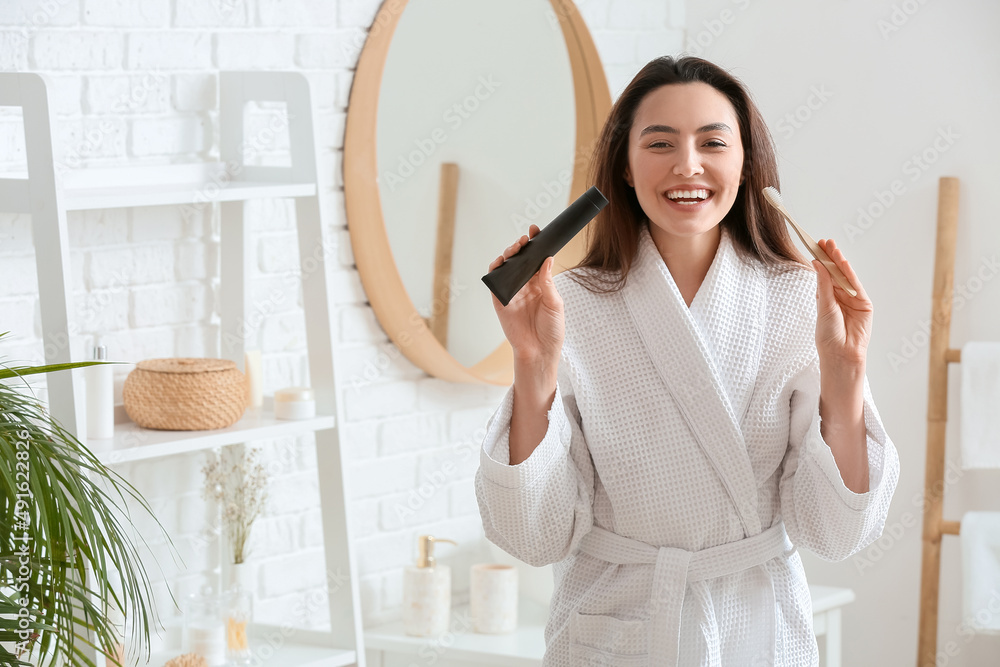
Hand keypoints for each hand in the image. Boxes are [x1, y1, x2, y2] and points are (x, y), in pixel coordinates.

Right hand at [488, 224, 563, 364]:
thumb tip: (547, 260)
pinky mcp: (500, 301)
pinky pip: (495, 282)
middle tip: (525, 240)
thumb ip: (548, 282)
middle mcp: (525, 285)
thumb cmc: (552, 329)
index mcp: (540, 284)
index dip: (535, 245)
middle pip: (520, 260)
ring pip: (506, 267)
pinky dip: (495, 270)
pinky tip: (500, 262)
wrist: (539, 351)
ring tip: (515, 248)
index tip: (536, 231)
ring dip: (508, 255)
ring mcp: (512, 292)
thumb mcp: (555, 303)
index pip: (536, 259)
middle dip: (520, 247)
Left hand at [813, 238, 872, 366]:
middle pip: (835, 272)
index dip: (821, 260)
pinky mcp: (864, 304)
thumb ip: (823, 284)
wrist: (841, 353)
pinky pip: (856, 286)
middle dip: (830, 257)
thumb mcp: (823, 306)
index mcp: (827, 297)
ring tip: (832, 248)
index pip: (824, 274)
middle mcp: (839, 296)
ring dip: (839, 262)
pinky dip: (850, 274)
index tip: (815, 245)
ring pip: (845, 277)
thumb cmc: (828, 334)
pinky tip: (843, 263)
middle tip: (824, 241)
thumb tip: (817, 263)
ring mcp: (853, 299)